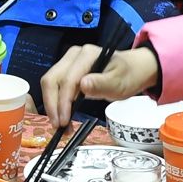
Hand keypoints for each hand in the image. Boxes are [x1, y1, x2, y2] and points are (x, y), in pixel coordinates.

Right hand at [40, 44, 160, 128]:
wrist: (131, 69)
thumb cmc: (127, 76)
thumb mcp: (118, 83)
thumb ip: (101, 84)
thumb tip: (82, 84)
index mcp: (86, 55)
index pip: (68, 79)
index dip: (63, 102)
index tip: (64, 122)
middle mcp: (73, 55)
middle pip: (52, 79)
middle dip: (52, 104)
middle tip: (58, 126)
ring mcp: (68, 62)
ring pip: (50, 83)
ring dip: (52, 105)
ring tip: (60, 125)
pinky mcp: (66, 70)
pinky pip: (55, 86)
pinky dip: (56, 102)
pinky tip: (62, 116)